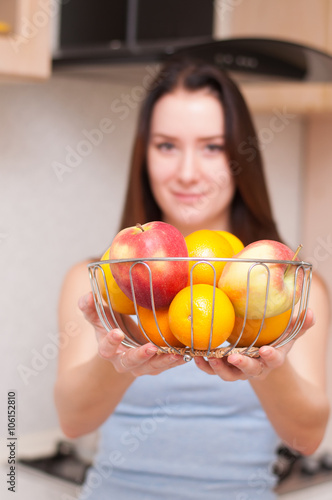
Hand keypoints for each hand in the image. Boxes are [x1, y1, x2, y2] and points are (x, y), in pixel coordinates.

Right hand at [78, 292, 184, 375]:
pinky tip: (187, 354)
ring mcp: (141, 367)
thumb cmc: (110, 325)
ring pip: (152, 367)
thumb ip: (90, 307)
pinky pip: (167, 365)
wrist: (123, 344)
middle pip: (130, 363)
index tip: (117, 332)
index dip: (111, 342)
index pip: (106, 349)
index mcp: (108, 350)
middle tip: (150, 348)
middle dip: (140, 356)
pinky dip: (177, 360)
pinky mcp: (156, 366)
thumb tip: (86, 296)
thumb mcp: (99, 317)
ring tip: (177, 354)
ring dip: (164, 361)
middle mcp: (123, 362)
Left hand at [194, 309, 314, 380]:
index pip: (274, 360)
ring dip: (218, 368)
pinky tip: (195, 357)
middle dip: (242, 365)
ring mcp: (238, 371)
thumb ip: (299, 325)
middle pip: (249, 371)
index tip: (266, 350)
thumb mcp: (288, 333)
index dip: (270, 356)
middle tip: (233, 357)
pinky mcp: (223, 369)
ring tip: (209, 357)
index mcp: (272, 359)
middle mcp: (255, 368)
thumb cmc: (274, 340)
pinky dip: (204, 365)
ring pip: (228, 375)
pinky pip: (212, 370)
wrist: (259, 355)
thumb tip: (310, 312)